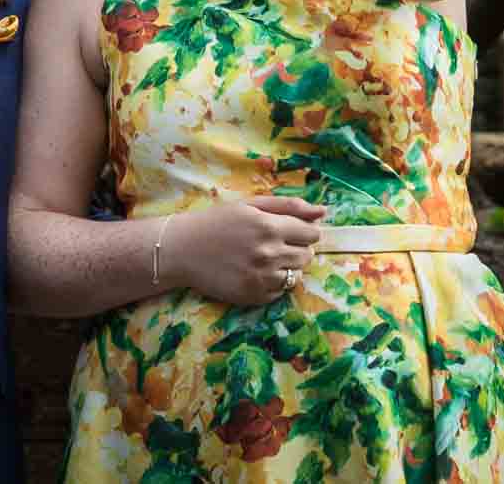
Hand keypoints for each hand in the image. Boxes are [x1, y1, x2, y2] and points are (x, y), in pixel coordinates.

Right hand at [161, 197, 324, 306]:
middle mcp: (269, 253)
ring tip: (261, 259)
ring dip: (285, 267)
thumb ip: (287, 206)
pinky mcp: (255, 296)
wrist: (180, 250)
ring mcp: (263, 277)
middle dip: (295, 249)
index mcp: (269, 226)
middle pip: (307, 255)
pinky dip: (271, 283)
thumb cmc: (214, 223)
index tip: (288, 232)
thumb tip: (323, 211)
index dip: (303, 232)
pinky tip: (252, 272)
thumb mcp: (248, 206)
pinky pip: (280, 292)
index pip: (312, 233)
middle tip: (271, 245)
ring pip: (296, 275)